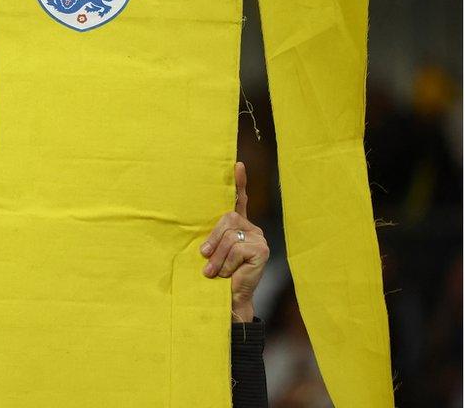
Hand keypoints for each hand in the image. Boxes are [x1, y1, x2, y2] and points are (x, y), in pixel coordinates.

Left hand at [200, 162, 269, 321]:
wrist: (228, 299)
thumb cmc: (216, 275)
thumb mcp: (211, 252)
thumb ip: (211, 238)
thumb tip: (202, 238)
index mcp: (239, 226)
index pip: (240, 200)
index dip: (239, 183)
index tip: (237, 164)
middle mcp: (252, 228)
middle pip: (227, 218)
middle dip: (213, 239)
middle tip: (204, 257)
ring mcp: (259, 238)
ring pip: (230, 235)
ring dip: (218, 257)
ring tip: (214, 272)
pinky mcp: (262, 250)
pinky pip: (237, 248)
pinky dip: (226, 263)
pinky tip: (228, 274)